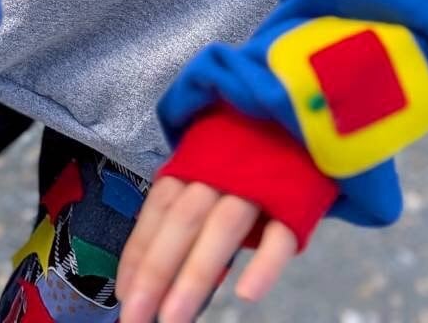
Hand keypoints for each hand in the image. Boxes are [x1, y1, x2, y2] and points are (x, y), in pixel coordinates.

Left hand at [114, 175, 297, 322]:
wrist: (304, 124)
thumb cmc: (249, 157)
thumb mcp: (213, 171)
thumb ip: (188, 212)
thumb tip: (150, 273)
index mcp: (196, 162)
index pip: (160, 209)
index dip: (138, 252)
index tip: (123, 295)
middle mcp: (221, 170)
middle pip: (184, 220)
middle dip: (157, 271)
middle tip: (136, 319)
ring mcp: (260, 184)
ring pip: (223, 227)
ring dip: (196, 274)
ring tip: (174, 319)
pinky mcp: (296, 199)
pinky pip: (280, 234)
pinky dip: (264, 264)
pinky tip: (246, 294)